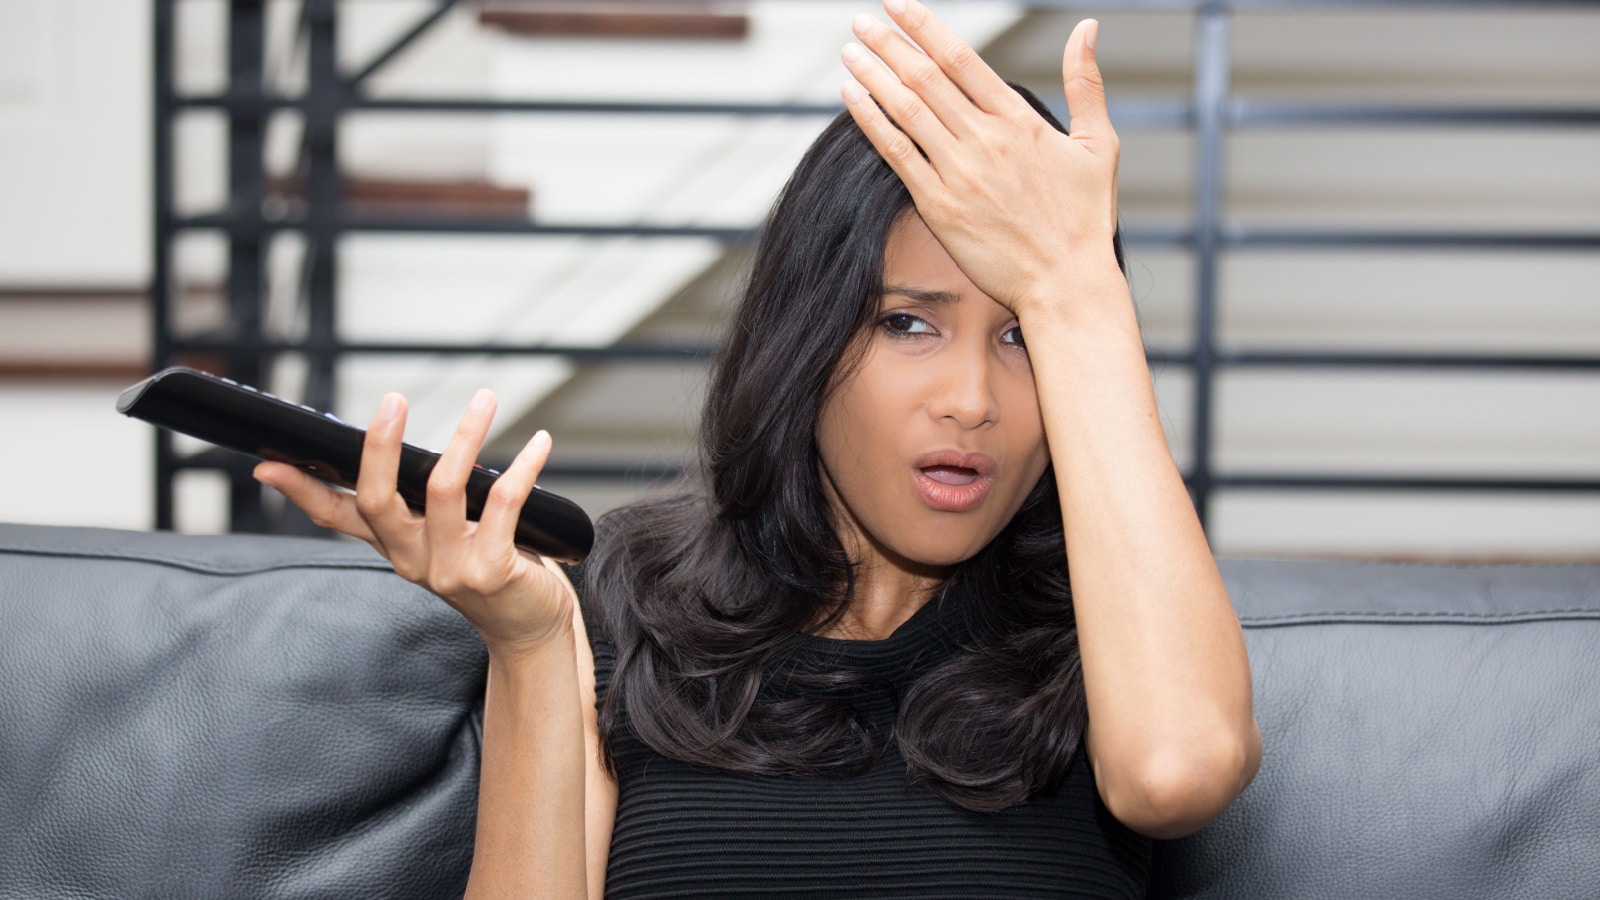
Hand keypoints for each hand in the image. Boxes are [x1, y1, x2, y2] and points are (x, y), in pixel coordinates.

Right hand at [254, 389, 575, 656]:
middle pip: (378, 499)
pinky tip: (539, 443)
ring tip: (484, 399)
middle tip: (393, 400)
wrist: (530, 631)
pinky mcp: (492, 571)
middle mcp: (414, 560)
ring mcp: (451, 568)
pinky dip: (523, 466)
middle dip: (381, 447)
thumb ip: (423, 508)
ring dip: (466, 436)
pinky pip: (503, 503)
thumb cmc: (493, 574)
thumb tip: (406, 452)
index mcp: (395, 548)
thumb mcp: (443, 542)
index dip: (302, 491)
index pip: (336, 518)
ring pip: (444, 489)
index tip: (269, 464)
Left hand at [840, 0, 1119, 316]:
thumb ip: (1087, 83)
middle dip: (889, 44)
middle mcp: (985, 140)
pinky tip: (851, 98)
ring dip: (873, 76)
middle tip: (861, 21)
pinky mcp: (939, 207)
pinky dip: (871, 122)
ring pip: (906, 110)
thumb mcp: (1101, 145)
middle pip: (925, 78)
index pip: (960, 59)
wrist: (1066, 281)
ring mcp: (959, 173)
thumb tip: (1087, 26)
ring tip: (850, 50)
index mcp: (1019, 120)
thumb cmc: (1085, 219)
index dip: (924, 26)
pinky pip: (897, 154)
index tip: (898, 5)